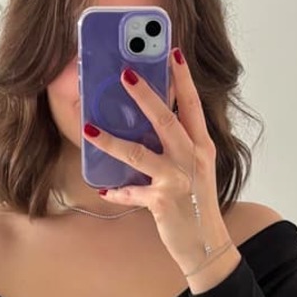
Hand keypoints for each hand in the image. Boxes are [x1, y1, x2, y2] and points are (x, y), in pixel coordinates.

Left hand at [81, 49, 234, 279]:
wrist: (207, 245)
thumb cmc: (197, 203)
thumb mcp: (197, 168)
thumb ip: (181, 145)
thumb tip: (152, 122)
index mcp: (201, 146)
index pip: (193, 105)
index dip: (183, 78)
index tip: (172, 52)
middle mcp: (192, 159)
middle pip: (166, 121)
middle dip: (145, 96)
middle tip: (125, 74)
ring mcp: (177, 180)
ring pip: (140, 154)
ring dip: (111, 141)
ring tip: (89, 128)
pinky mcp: (162, 202)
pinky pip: (132, 193)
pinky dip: (118, 192)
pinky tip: (103, 190)